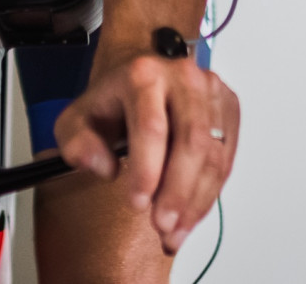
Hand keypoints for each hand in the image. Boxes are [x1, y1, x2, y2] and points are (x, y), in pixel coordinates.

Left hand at [54, 47, 238, 255]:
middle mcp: (183, 77)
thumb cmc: (112, 101)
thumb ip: (77, 144)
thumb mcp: (77, 119)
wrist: (140, 72)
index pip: (151, 126)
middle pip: (192, 140)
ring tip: (176, 232)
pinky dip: (211, 192)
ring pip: (214, 153)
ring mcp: (211, 91)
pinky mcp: (228, 107)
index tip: (137, 204)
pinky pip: (226, 157)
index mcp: (143, 75)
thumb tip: (104, 168)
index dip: (147, 169)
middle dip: (178, 191)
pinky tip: (192, 214)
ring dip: (197, 200)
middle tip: (163, 226)